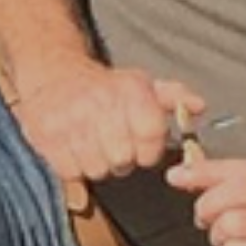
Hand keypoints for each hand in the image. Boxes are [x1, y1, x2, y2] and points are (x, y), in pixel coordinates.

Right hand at [13, 58, 203, 182]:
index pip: (152, 139)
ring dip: (97, 163)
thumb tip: (199, 107)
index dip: (149, 149)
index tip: (140, 143)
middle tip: (113, 144)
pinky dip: (74, 166)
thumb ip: (174, 97)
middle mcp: (100, 103)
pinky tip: (74, 148)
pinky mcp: (46, 136)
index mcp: (129, 91)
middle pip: (123, 160)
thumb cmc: (103, 86)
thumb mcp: (140, 84)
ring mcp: (70, 121)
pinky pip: (70, 171)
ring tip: (92, 145)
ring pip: (97, 169)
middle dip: (122, 158)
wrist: (50, 73)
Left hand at [168, 158, 245, 245]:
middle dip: (208, 207)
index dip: (200, 172)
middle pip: (232, 193)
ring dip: (218, 236)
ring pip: (229, 224)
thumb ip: (219, 179)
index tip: (175, 177)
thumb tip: (181, 172)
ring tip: (229, 240)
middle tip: (206, 219)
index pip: (232, 168)